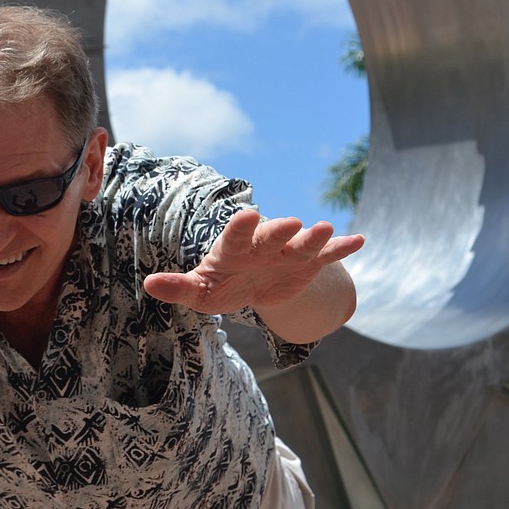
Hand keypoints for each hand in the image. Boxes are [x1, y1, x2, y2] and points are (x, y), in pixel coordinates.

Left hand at [143, 209, 363, 316]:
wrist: (251, 288)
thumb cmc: (219, 285)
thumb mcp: (199, 292)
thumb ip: (177, 287)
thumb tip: (149, 284)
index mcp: (234, 247)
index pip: (236, 235)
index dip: (241, 227)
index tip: (246, 216)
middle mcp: (263, 244)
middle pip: (272, 235)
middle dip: (280, 229)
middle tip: (291, 222)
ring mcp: (287, 253)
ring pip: (302, 244)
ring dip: (314, 237)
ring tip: (326, 228)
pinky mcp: (307, 264)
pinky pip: (326, 256)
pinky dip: (341, 247)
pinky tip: (359, 239)